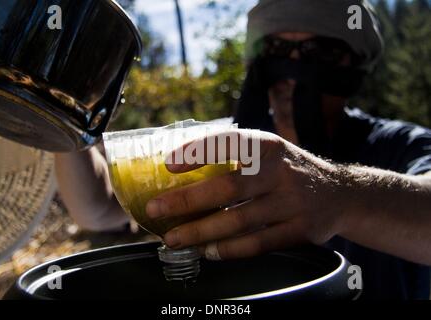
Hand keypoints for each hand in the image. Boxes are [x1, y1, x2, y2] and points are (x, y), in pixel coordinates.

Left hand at [146, 130, 348, 259]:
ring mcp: (292, 203)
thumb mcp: (269, 151)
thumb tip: (181, 164)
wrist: (340, 193)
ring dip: (201, 232)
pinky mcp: (299, 230)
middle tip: (156, 209)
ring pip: (239, 221)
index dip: (198, 152)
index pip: (229, 143)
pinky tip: (208, 251)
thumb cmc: (289, 170)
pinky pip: (257, 244)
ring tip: (174, 238)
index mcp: (268, 146)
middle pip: (229, 187)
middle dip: (187, 200)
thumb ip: (235, 156)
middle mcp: (281, 172)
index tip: (168, 165)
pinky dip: (228, 250)